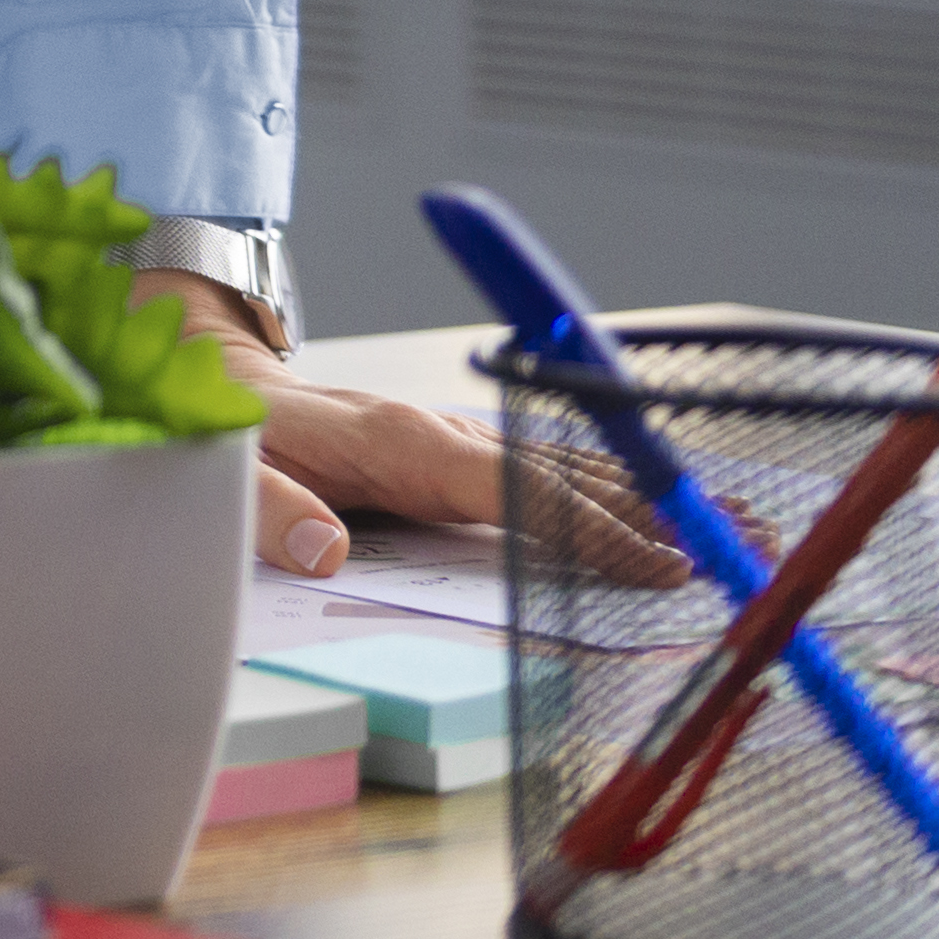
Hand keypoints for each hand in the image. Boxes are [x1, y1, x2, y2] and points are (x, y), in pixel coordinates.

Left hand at [135, 276, 682, 584]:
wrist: (193, 370)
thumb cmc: (212, 430)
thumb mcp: (218, 472)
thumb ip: (266, 512)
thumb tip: (327, 553)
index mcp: (396, 442)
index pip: (515, 491)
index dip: (591, 531)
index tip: (665, 568)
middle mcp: (435, 429)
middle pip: (565, 471)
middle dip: (655, 509)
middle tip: (745, 545)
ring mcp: (443, 432)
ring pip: (562, 461)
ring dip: (643, 492)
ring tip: (728, 520)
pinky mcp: (441, 444)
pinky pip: (535, 464)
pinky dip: (600, 483)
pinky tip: (648, 503)